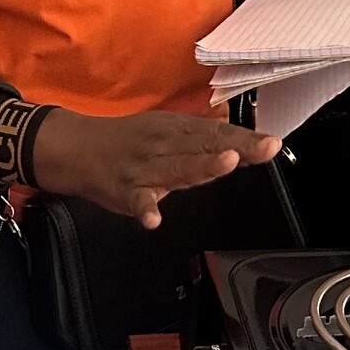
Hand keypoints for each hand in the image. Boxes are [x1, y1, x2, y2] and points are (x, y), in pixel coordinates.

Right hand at [29, 109, 281, 229]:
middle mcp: (164, 145)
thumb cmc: (128, 142)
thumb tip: (238, 138)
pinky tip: (154, 218)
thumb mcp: (167, 130)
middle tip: (264, 148)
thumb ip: (203, 139)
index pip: (218, 133)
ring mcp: (145, 167)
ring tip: (224, 164)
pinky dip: (145, 209)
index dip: (246, 139)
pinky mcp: (124, 189)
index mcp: (177, 130)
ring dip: (201, 166)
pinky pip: (137, 201)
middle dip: (235, 148)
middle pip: (205, 148)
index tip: (272, 142)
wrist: (78, 148)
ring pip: (177, 168)